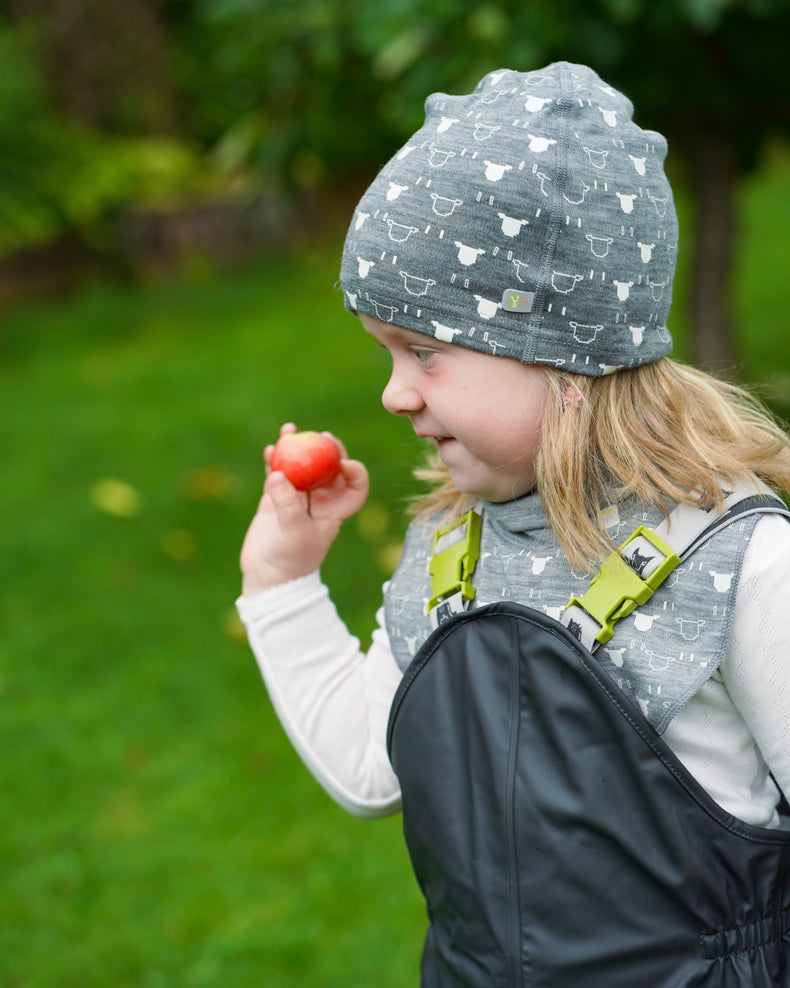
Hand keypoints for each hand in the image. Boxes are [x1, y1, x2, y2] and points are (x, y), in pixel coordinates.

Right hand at [239, 424, 368, 595]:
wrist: (267, 576)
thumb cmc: (291, 559)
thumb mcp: (294, 533)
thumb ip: (287, 504)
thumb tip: (278, 473)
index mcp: (335, 512)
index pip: (355, 488)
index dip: (356, 473)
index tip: (344, 464)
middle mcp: (319, 502)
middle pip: (329, 469)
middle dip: (328, 450)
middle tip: (320, 436)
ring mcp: (296, 498)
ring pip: (301, 467)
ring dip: (297, 448)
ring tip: (289, 430)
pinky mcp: (274, 499)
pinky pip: (276, 473)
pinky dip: (274, 460)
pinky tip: (269, 449)